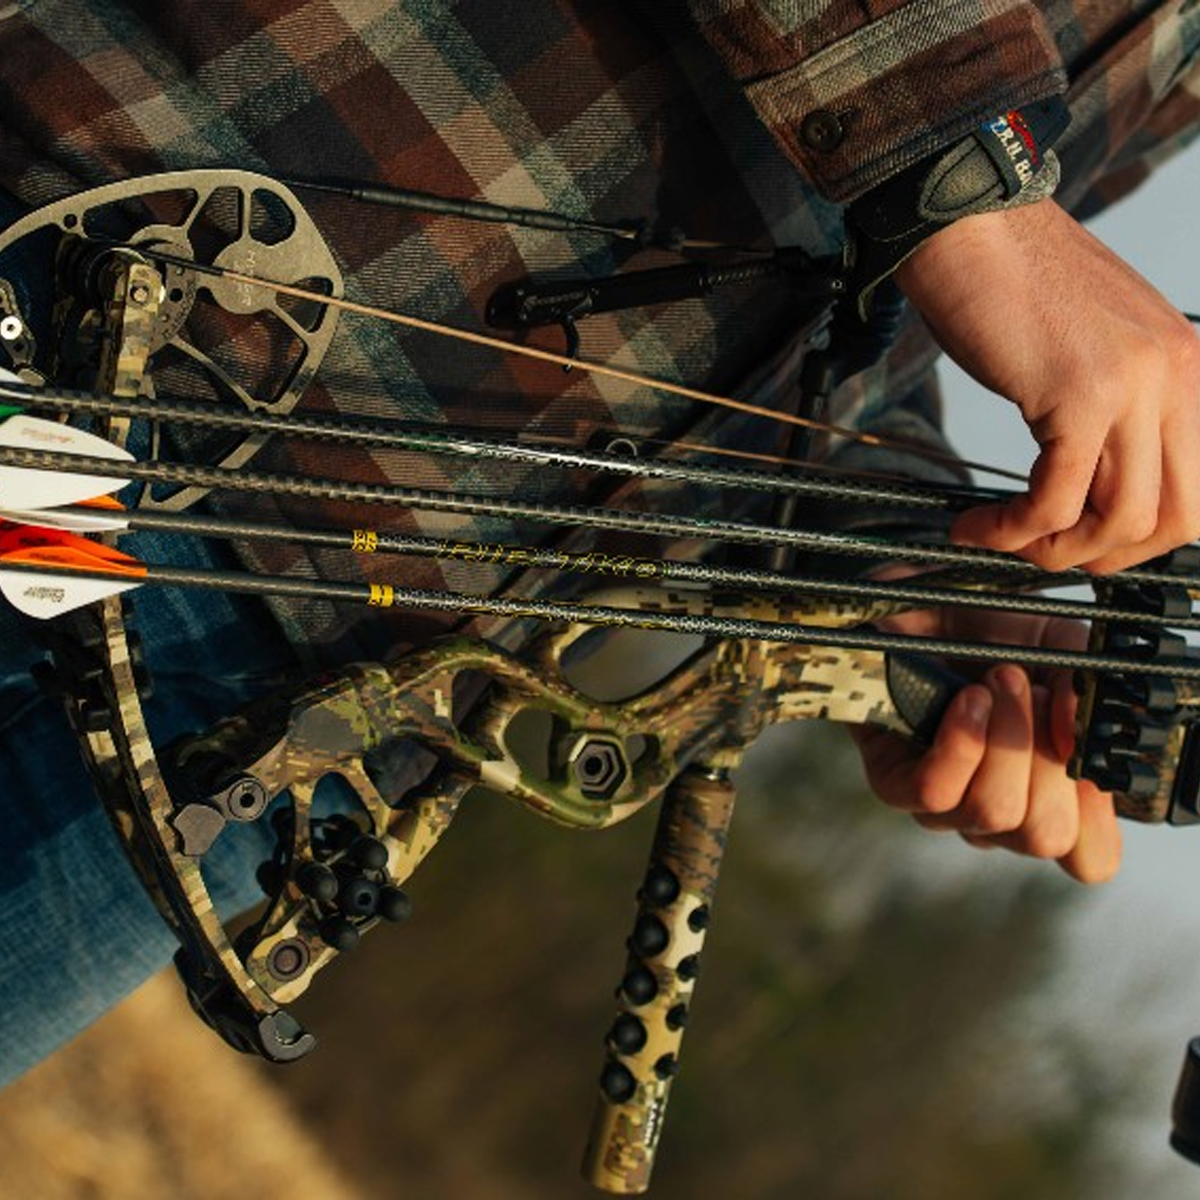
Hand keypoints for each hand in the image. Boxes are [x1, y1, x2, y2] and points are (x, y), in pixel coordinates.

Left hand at [850, 598, 1120, 882]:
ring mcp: (945, 805)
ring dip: (1009, 738)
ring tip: (1002, 680)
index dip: (1098, 822)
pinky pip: (935, 792)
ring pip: (993, 811)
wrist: (931, 605)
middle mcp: (997, 811)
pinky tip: (969, 701)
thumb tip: (1081, 737)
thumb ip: (1089, 694)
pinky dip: (963, 743)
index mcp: (1047, 796)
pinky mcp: (894, 782)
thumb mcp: (1067, 654)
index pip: (1088, 859)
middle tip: (1038, 694)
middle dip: (1051, 759)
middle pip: (1043, 835)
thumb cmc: (1001, 636)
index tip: (1089, 760)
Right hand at [895, 199, 1199, 573]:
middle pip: (1178, 519)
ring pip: (1121, 520)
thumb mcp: (1092, 352)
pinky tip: (975, 524)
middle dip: (1105, 555)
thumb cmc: (1013, 287)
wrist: (970, 227)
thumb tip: (1092, 488)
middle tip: (1045, 550)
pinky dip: (1013, 530)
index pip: (1198, 491)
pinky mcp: (1078, 393)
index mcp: (1189, 368)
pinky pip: (1056, 500)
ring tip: (1002, 537)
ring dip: (1054, 550)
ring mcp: (1134, 384)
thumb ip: (1114, 411)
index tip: (1079, 539)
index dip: (1138, 538)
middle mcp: (1178, 376)